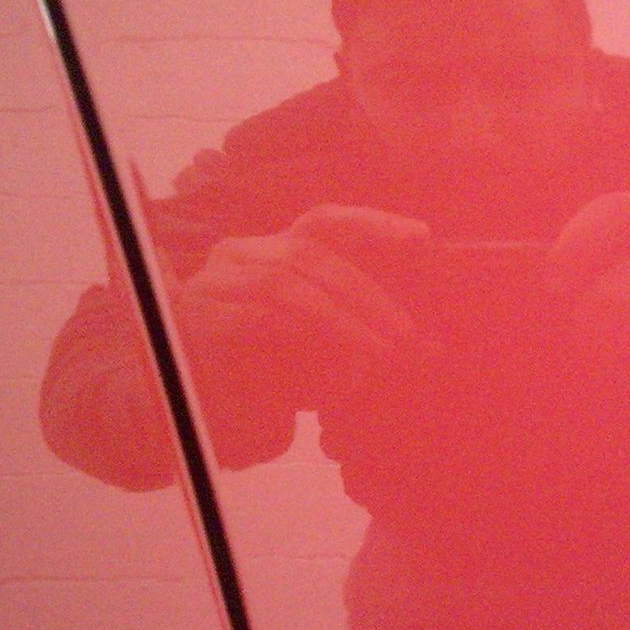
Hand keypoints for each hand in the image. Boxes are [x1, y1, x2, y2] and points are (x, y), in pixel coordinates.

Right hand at [175, 204, 428, 409]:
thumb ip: (368, 336)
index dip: (373, 222)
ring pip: (286, 284)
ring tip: (379, 351)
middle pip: (309, 253)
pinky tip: (328, 360)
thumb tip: (430, 346)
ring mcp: (215, 281)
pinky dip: (300, 336)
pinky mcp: (198, 317)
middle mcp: (242, 253)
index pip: (325, 221)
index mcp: (276, 249)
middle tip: (404, 332)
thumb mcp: (330, 348)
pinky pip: (256, 318)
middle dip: (366, 292)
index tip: (420, 234)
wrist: (209, 408)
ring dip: (342, 320)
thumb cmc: (275, 371)